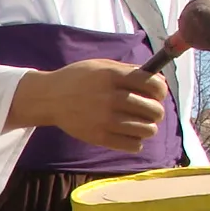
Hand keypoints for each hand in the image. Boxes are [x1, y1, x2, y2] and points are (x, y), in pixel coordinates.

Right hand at [11, 59, 168, 151]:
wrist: (48, 98)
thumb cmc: (78, 79)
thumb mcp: (102, 66)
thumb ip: (129, 71)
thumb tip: (159, 81)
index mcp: (113, 77)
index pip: (153, 86)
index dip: (161, 91)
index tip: (157, 95)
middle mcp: (110, 98)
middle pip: (153, 110)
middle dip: (157, 112)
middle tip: (150, 112)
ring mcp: (104, 119)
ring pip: (146, 129)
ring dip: (148, 128)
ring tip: (141, 125)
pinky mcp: (98, 137)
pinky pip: (132, 145)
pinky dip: (136, 142)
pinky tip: (131, 136)